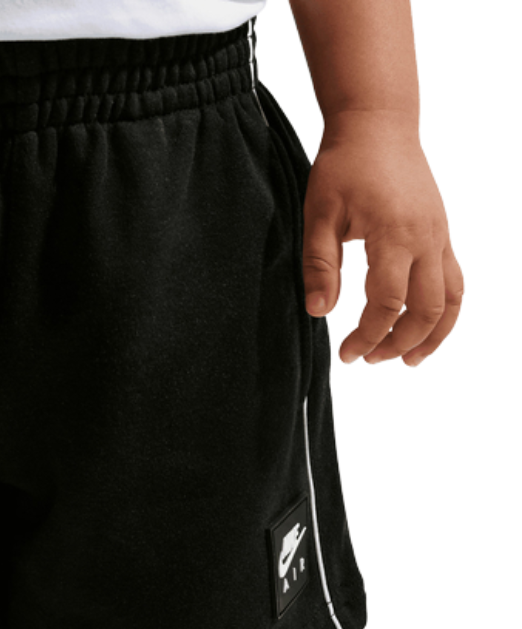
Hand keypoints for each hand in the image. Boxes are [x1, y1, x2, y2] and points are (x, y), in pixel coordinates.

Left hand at [300, 111, 462, 365]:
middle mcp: (426, 238)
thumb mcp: (318, 215)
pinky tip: (423, 328)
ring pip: (452, 298)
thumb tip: (318, 312)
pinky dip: (443, 311)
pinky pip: (455, 280)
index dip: (367, 336)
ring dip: (433, 334)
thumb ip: (319, 266)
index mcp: (394, 235)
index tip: (346, 354)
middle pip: (426, 309)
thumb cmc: (343, 167)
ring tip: (409, 360)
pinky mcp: (442, 234)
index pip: (388, 303)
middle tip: (369, 360)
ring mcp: (440, 236)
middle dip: (399, 343)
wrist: (378, 125)